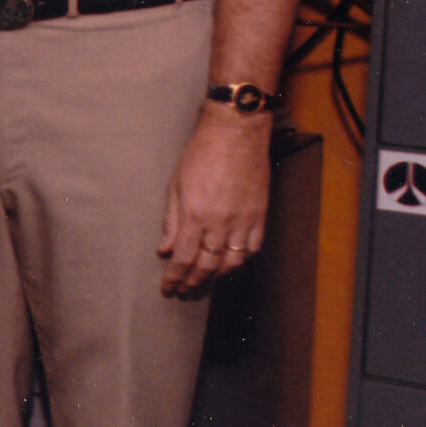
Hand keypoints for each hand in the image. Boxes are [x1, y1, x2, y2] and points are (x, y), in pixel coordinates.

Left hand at [156, 103, 270, 295]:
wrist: (236, 134)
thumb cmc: (201, 154)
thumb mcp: (176, 185)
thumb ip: (171, 221)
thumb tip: (164, 250)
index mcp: (195, 215)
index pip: (183, 258)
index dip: (175, 278)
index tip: (168, 289)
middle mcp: (220, 224)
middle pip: (207, 266)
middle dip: (193, 283)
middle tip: (184, 292)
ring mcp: (243, 221)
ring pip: (232, 263)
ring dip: (216, 277)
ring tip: (204, 283)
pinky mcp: (260, 216)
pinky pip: (252, 249)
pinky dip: (241, 261)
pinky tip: (230, 264)